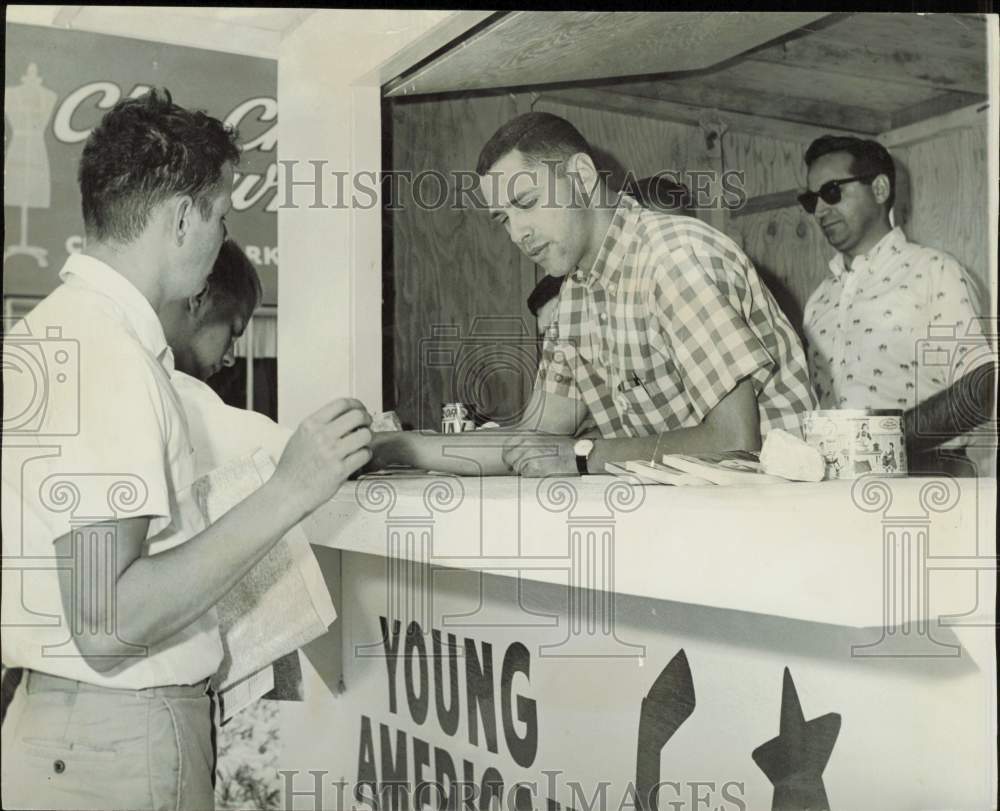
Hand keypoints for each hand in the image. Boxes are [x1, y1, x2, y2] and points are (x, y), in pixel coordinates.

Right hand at [272, 398, 372, 516]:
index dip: (356, 405)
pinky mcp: (341, 470)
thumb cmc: (292, 469)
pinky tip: (358, 458)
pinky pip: (365, 454)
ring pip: (365, 435)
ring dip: (367, 439)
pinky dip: (365, 455)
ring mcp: (332, 453)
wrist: (287, 493)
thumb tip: (343, 417)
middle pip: (357, 416)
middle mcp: (321, 436)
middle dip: (366, 419)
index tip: (360, 410)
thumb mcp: (300, 437)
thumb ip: (319, 426)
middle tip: (366, 425)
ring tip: (361, 444)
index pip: (341, 403)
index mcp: (310, 425)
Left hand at [501, 434, 577, 476]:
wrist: (578, 455)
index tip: (511, 460)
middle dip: (515, 464)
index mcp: (528, 434)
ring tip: (539, 468)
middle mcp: (527, 443)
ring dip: (525, 470)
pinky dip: (532, 476)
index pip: (507, 445)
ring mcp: (530, 455)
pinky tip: (542, 472)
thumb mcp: (544, 438)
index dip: (508, 454)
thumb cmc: (564, 448)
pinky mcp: (535, 467)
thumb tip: (515, 452)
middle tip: (526, 467)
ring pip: (517, 467)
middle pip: (508, 458)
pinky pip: (525, 475)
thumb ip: (528, 443)